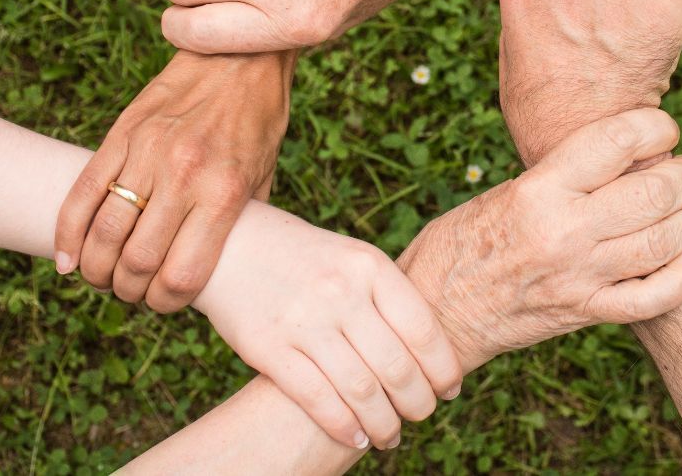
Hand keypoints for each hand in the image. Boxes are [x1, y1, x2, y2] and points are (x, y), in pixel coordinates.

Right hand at [54, 51, 291, 311]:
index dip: (166, 303)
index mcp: (224, 193)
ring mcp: (148, 153)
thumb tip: (223, 268)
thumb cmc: (258, 121)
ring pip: (104, 232)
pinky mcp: (122, 134)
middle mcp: (184, 175)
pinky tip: (68, 258)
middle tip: (131, 292)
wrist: (239, 56)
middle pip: (137, 262)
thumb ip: (241, 223)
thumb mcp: (265, 176)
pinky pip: (83, 192)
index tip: (164, 303)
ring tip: (102, 276)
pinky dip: (68, 233)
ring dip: (96, 268)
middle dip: (129, 291)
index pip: (181, 275)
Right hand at [193, 204, 462, 450]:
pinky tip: (356, 438)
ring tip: (391, 436)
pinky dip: (344, 427)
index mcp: (369, 266)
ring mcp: (304, 320)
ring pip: (361, 391)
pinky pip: (317, 399)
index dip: (443, 368)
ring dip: (384, 424)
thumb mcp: (352, 258)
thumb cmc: (305, 257)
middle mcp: (341, 292)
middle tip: (421, 415)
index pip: (423, 329)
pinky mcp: (269, 348)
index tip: (449, 390)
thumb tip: (432, 352)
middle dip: (418, 403)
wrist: (232, 244)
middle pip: (397, 367)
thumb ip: (387, 296)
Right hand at [398, 108, 681, 371]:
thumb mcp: (504, 193)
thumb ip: (560, 178)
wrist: (435, 311)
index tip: (664, 128)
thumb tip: (621, 159)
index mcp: (538, 190)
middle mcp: (563, 231)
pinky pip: (653, 298)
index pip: (617, 141)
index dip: (656, 126)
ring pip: (665, 242)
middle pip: (655, 191)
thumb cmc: (461, 242)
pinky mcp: (584, 313)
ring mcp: (578, 276)